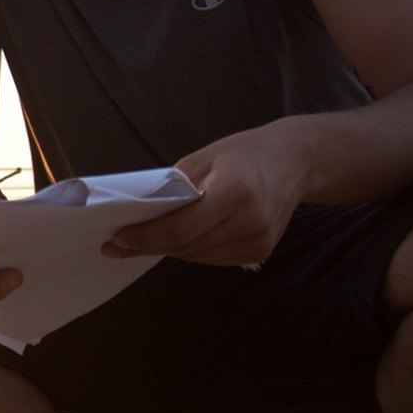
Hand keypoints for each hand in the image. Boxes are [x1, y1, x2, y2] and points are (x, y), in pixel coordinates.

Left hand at [103, 127, 305, 265]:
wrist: (295, 162)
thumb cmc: (244, 153)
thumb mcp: (203, 157)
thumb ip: (171, 187)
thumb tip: (136, 215)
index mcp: (235, 192)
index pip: (180, 228)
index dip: (145, 237)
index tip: (117, 238)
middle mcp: (250, 222)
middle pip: (186, 246)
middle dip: (149, 245)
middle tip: (118, 244)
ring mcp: (258, 241)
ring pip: (196, 256)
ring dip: (168, 250)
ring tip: (143, 240)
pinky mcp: (260, 252)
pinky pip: (213, 259)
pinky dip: (191, 251)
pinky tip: (179, 240)